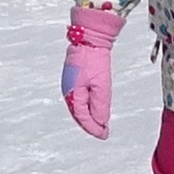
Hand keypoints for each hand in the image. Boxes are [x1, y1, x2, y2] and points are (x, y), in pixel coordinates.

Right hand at [59, 5, 119, 140]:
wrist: (89, 39)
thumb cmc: (94, 60)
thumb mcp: (101, 85)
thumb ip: (100, 106)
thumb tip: (101, 122)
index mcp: (73, 94)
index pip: (83, 117)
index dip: (93, 128)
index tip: (104, 135)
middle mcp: (68, 91)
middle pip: (79, 114)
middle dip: (90, 124)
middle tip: (103, 132)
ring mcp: (70, 85)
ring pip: (79, 107)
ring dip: (89, 117)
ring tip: (100, 124)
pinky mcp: (74, 79)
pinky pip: (80, 99)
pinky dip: (87, 107)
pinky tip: (94, 109)